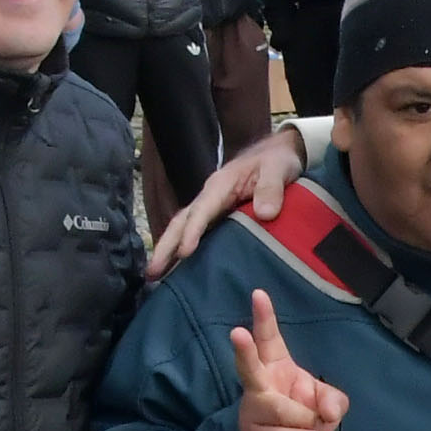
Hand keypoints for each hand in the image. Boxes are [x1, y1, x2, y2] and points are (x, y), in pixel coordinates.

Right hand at [153, 122, 309, 277]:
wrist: (278, 153)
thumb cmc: (277, 160)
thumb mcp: (278, 168)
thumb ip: (271, 188)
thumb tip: (264, 214)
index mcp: (221, 185)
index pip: (202, 210)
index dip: (192, 231)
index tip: (184, 252)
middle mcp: (210, 196)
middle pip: (181, 221)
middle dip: (165, 246)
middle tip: (152, 273)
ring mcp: (211, 206)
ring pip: (183, 228)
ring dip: (168, 251)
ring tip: (154, 277)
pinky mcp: (217, 216)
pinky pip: (195, 233)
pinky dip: (182, 250)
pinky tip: (178, 270)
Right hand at [230, 288, 347, 430]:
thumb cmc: (302, 416)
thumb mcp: (326, 402)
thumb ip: (335, 401)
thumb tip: (328, 412)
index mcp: (274, 367)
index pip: (268, 339)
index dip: (264, 317)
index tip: (259, 294)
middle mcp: (258, 386)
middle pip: (248, 367)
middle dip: (243, 351)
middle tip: (237, 333)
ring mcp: (252, 413)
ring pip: (280, 412)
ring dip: (305, 423)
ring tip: (313, 430)